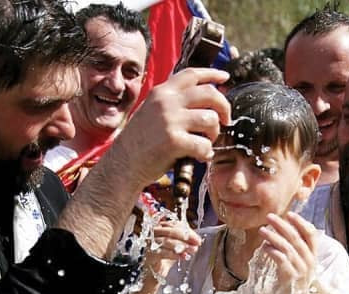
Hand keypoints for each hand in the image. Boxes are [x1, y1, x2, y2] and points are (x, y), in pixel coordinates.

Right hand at [110, 67, 230, 186]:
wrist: (123, 164)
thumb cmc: (140, 142)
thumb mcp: (152, 112)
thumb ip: (173, 103)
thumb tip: (204, 100)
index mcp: (162, 92)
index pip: (192, 74)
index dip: (212, 74)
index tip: (225, 77)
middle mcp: (166, 102)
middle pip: (209, 93)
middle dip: (224, 107)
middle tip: (225, 120)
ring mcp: (170, 120)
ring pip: (211, 119)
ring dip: (214, 134)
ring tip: (205, 143)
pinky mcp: (174, 141)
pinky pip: (204, 145)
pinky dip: (206, 153)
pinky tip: (199, 157)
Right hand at [144, 218, 201, 281]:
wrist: (155, 271)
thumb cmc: (165, 256)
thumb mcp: (177, 245)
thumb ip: (185, 240)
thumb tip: (196, 240)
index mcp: (160, 227)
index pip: (174, 224)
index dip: (187, 230)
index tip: (197, 239)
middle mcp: (153, 233)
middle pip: (170, 231)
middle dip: (186, 236)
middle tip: (197, 242)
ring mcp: (149, 243)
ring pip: (167, 241)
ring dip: (182, 245)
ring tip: (193, 250)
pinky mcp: (149, 255)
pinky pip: (162, 253)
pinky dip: (175, 255)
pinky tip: (184, 256)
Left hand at [258, 212, 317, 293]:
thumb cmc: (295, 280)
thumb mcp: (300, 263)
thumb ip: (295, 247)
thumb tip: (283, 228)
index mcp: (313, 255)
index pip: (311, 234)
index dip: (301, 223)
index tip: (290, 214)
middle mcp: (309, 261)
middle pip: (296, 238)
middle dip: (282, 225)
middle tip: (269, 217)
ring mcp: (301, 270)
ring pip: (287, 248)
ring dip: (273, 237)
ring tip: (262, 230)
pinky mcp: (291, 278)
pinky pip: (282, 261)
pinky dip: (273, 252)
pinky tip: (265, 247)